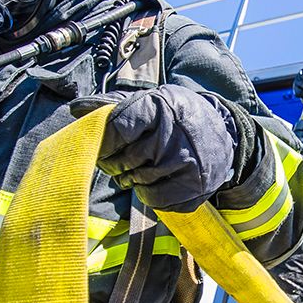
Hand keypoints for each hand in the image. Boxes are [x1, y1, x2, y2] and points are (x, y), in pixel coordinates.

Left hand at [71, 84, 237, 212]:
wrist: (226, 134)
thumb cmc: (178, 116)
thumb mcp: (152, 101)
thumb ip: (114, 107)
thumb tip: (76, 109)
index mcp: (161, 107)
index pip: (117, 129)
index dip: (104, 142)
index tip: (102, 146)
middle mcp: (175, 136)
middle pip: (124, 160)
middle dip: (115, 164)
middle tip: (119, 162)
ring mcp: (187, 164)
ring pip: (137, 181)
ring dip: (132, 179)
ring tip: (139, 170)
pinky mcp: (194, 188)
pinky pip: (155, 200)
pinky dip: (148, 194)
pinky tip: (154, 183)